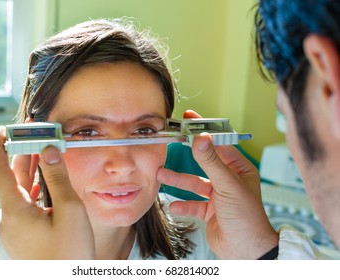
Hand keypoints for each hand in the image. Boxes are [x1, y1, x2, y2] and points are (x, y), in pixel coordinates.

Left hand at [0, 126, 94, 258]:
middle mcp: (10, 220)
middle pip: (11, 180)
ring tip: (43, 153)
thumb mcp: (70, 210)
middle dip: (22, 155)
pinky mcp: (24, 235)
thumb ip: (58, 178)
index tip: (5, 130)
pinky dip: (34, 189)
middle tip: (34, 135)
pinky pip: (25, 205)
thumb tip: (49, 150)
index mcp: (16, 212)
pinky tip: (45, 183)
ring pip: (20, 192)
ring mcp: (16, 229)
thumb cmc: (69, 252)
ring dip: (30, 172)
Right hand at [157, 110, 277, 258]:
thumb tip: (201, 138)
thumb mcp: (227, 185)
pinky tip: (174, 205)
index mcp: (239, 169)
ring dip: (178, 180)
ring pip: (194, 183)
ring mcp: (218, 196)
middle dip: (187, 156)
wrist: (247, 251)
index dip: (204, 131)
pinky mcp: (210, 211)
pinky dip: (183, 205)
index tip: (190, 120)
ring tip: (161, 174)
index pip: (220, 144)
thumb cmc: (247, 218)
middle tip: (173, 141)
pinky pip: (192, 204)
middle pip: (204, 162)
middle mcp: (229, 180)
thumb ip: (211, 162)